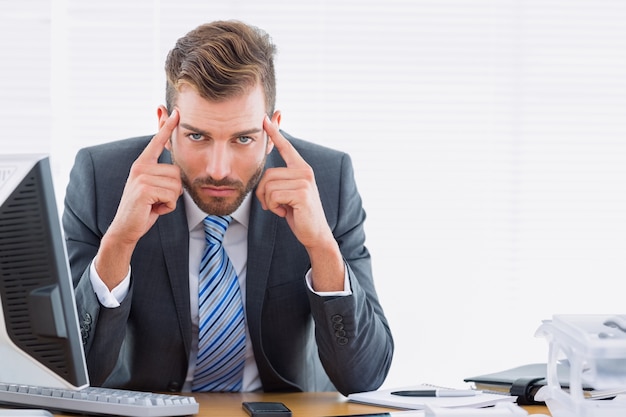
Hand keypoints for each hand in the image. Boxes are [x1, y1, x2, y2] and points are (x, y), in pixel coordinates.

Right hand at [107, 109, 181, 245]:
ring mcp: (141, 177)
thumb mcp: (154, 188)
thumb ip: (162, 175)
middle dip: (173, 191)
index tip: (176, 111)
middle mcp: (140, 167)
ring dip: (170, 200)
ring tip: (154, 204)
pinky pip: (172, 197)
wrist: (126, 228)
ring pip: (176, 186)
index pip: (157, 142)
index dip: (167, 126)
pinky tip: (153, 209)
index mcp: (142, 164)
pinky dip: (167, 207)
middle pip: (177, 173)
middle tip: (157, 199)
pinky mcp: (144, 189)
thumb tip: (176, 167)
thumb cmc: (143, 209)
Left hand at [256, 115, 333, 249]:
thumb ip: (280, 181)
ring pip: (269, 186)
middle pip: (267, 174)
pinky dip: (274, 207)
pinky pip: (273, 196)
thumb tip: (264, 175)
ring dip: (269, 202)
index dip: (275, 133)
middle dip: (264, 193)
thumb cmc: (299, 214)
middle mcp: (305, 171)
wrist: (315, 233)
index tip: (265, 119)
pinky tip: (285, 212)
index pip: (286, 147)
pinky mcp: (302, 193)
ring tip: (281, 208)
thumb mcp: (288, 194)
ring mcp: (305, 181)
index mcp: (301, 169)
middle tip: (273, 205)